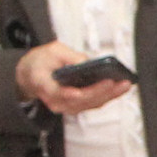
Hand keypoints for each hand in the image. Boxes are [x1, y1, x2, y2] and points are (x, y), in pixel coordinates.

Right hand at [16, 41, 135, 115]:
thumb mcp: (51, 51)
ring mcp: (66, 106)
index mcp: (44, 86)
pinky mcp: (75, 106)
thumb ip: (68, 56)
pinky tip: (120, 88)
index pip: (58, 93)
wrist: (31, 75)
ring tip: (125, 84)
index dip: (70, 94)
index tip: (81, 91)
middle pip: (81, 100)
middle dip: (102, 92)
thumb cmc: (41, 62)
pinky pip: (93, 103)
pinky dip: (107, 96)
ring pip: (90, 104)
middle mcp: (56, 101)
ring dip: (110, 96)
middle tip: (119, 82)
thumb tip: (87, 62)